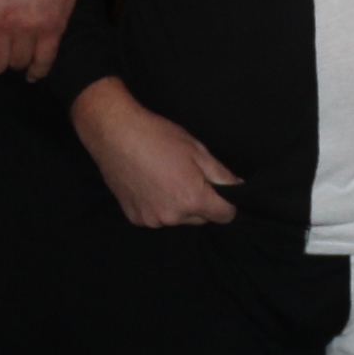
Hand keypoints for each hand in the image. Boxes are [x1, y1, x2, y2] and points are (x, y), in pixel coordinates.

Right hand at [71, 78, 239, 226]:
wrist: (115, 134)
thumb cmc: (157, 137)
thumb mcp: (197, 150)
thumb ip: (221, 175)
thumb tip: (238, 187)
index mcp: (192, 199)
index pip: (225, 216)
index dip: (227, 202)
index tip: (219, 189)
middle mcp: (173, 217)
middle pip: (201, 219)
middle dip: (200, 202)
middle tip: (187, 175)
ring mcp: (152, 219)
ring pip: (178, 219)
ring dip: (178, 205)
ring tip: (165, 177)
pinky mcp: (135, 218)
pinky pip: (157, 217)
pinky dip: (158, 206)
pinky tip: (149, 184)